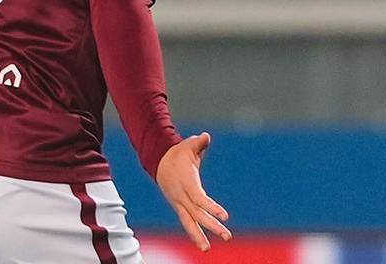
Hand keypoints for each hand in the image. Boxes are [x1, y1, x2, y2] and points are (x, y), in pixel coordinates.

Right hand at [156, 133, 231, 250]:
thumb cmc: (177, 153)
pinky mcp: (178, 206)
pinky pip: (186, 221)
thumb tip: (206, 137)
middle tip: (227, 235)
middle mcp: (181, 195)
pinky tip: (202, 244)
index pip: (199, 198)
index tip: (225, 216)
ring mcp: (178, 202)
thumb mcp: (187, 145)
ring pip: (188, 221)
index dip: (211, 207)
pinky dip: (194, 233)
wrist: (158, 161)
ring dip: (198, 236)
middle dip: (211, 225)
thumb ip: (198, 143)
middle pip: (196, 213)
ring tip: (207, 249)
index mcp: (186, 182)